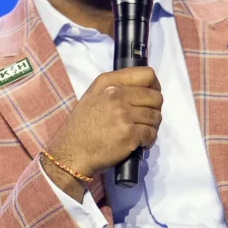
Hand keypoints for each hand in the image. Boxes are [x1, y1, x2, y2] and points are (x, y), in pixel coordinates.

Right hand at [45, 66, 162, 180]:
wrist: (71, 153)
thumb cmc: (82, 126)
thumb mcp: (94, 95)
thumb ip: (116, 87)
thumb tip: (144, 88)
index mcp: (109, 82)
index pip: (147, 74)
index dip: (154, 86)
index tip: (150, 97)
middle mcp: (116, 95)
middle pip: (155, 97)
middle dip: (155, 109)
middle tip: (146, 119)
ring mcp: (124, 114)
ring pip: (156, 116)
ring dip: (152, 126)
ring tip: (141, 132)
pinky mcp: (129, 134)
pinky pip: (152, 133)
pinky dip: (149, 140)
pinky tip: (140, 142)